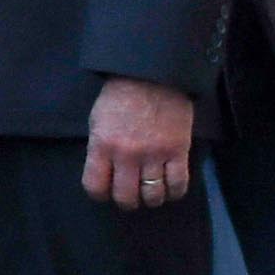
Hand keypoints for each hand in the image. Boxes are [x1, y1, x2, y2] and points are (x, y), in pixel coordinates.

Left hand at [82, 77, 195, 209]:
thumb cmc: (121, 95)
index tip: (105, 191)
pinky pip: (178, 184)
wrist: (153, 73)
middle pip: (126, 197)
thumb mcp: (98, 120)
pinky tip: (170, 189)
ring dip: (151, 199)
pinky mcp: (179, 150)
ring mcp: (154, 154)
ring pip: (153, 195)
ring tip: (150, 192)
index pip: (95, 186)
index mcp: (102, 145)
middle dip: (126, 201)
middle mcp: (127, 154)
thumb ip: (100, 148)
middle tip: (130, 195)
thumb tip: (104, 172)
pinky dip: (174, 192)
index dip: (100, 194)